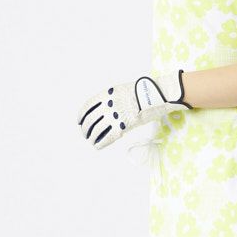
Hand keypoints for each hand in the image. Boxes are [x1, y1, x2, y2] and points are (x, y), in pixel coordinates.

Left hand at [77, 69, 191, 149]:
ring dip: (92, 137)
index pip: (88, 106)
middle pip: (90, 119)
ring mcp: (115, 116)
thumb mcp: (123, 90)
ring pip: (97, 129)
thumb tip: (108, 108)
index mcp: (107, 94)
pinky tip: (98, 146)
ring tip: (91, 141)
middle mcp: (108, 105)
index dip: (82, 115)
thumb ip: (114, 99)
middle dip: (86, 128)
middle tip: (85, 134)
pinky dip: (101, 142)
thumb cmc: (144, 92)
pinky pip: (108, 136)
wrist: (157, 94)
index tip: (79, 121)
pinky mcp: (124, 126)